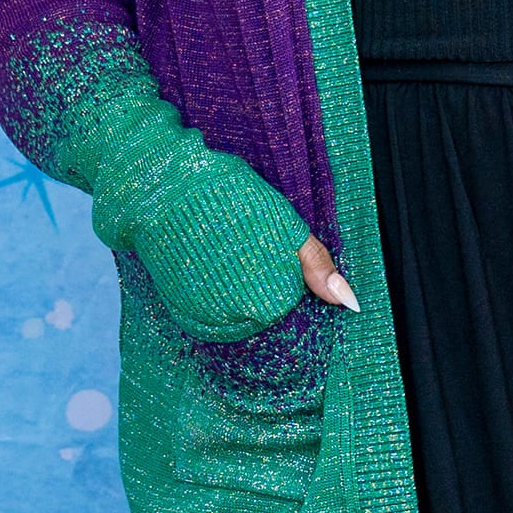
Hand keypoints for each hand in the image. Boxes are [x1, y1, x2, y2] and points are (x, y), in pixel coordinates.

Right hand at [123, 148, 359, 341]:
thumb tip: (348, 302)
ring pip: (233, 308)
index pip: (289, 306)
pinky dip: (213, 285)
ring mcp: (199, 317)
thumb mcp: (286, 228)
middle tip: (250, 242)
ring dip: (237, 284)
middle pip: (261, 309)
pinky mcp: (175, 306)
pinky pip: (206, 305)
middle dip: (263, 281)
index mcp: (261, 307)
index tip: (274, 247)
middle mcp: (228, 323)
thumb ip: (315, 266)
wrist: (164, 189)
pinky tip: (212, 255)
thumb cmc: (229, 202)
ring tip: (228, 245)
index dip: (287, 275)